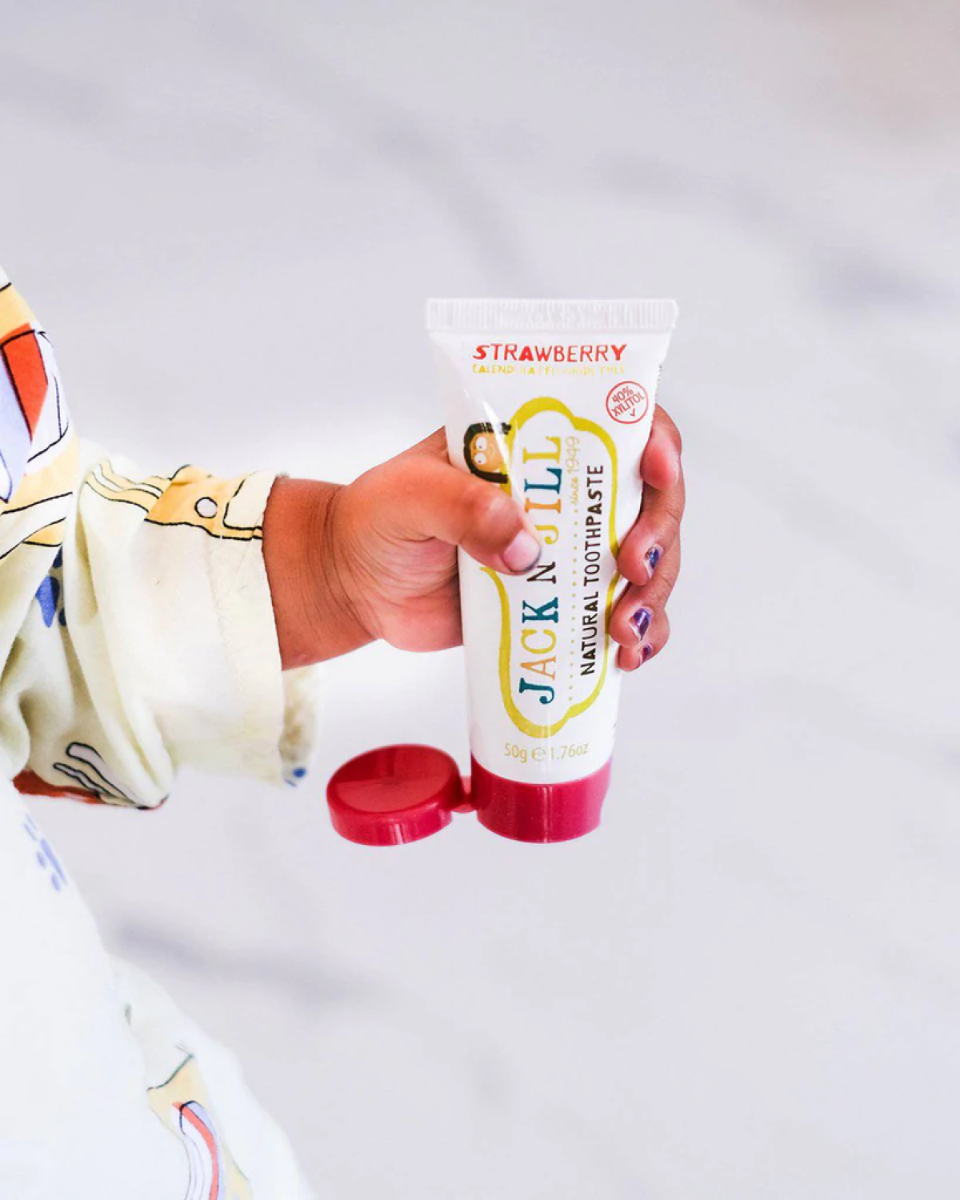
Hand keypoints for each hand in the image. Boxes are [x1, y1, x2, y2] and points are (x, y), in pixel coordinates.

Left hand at [264, 408, 684, 669]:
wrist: (355, 587)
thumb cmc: (376, 521)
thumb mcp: (408, 497)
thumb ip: (461, 507)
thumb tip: (526, 547)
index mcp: (533, 445)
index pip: (616, 424)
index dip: (654, 440)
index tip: (656, 471)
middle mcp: (564, 493)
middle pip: (650, 500)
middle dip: (659, 535)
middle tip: (632, 569)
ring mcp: (568, 551)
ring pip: (646, 564)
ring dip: (652, 595)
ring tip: (624, 632)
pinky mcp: (561, 602)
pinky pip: (617, 616)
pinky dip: (637, 637)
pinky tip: (626, 658)